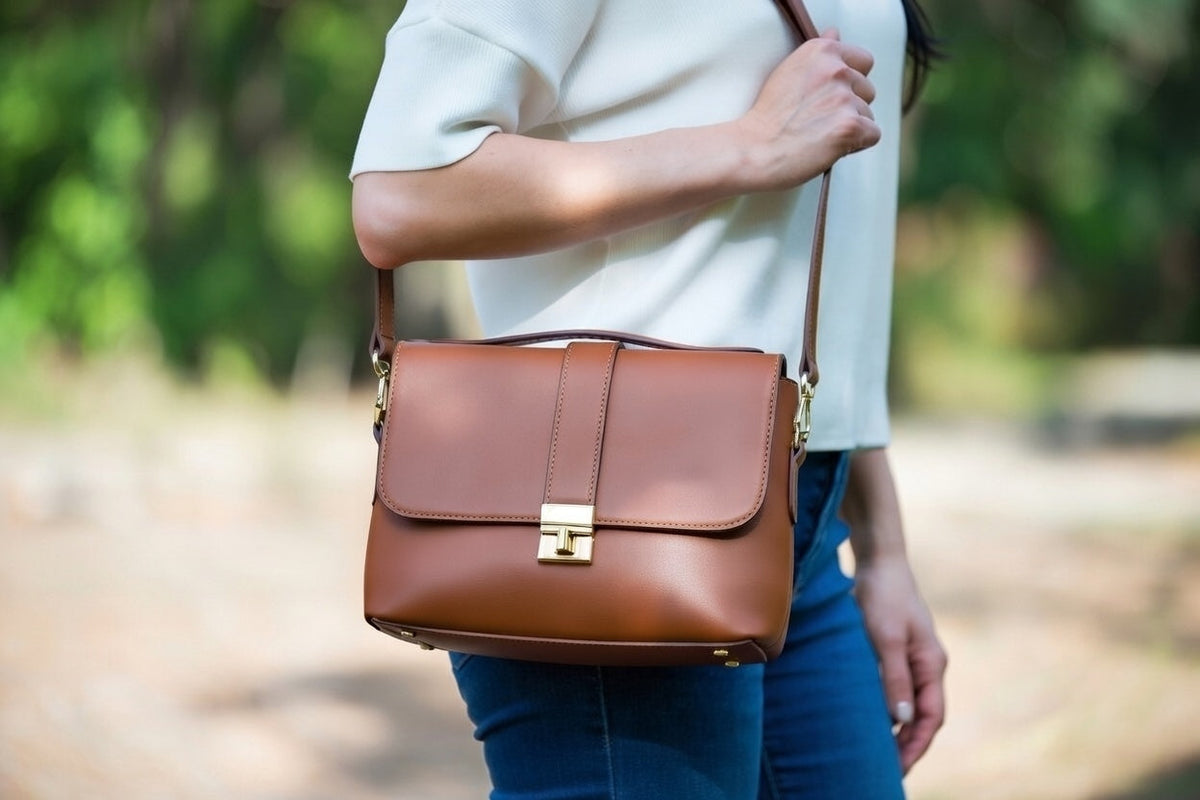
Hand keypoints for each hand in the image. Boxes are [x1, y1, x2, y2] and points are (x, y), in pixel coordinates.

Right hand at [734, 28, 880, 190]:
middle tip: (819, 120)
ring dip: (850, 127)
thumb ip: (818, 56)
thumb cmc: (767, 118)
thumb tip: (835, 33)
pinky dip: (855, 145)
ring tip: (819, 134)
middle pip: (868, 90)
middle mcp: (835, 69)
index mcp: (821, 51)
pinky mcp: (850, 125)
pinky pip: (871, 135)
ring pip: (868, 115)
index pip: (863, 61)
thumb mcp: (788, 71)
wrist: (753, 149)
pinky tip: (829, 145)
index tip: (829, 97)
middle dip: (851, 106)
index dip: (850, 82)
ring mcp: (843, 97)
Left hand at [853, 555, 946, 773]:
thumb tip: (902, 720)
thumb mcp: (886, 638)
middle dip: (908, 745)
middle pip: (923, 716)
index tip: (897, 769)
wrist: (879, 559)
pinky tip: (870, 717)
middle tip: (886, 770)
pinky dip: (888, 707)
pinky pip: (897, 687)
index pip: (931, 718)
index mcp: (932, 664)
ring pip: (910, 703)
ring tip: (878, 753)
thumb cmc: (883, 595)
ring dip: (897, 729)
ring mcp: (913, 656)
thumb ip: (895, 677)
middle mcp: (928, 664)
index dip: (915, 746)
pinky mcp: (896, 649)